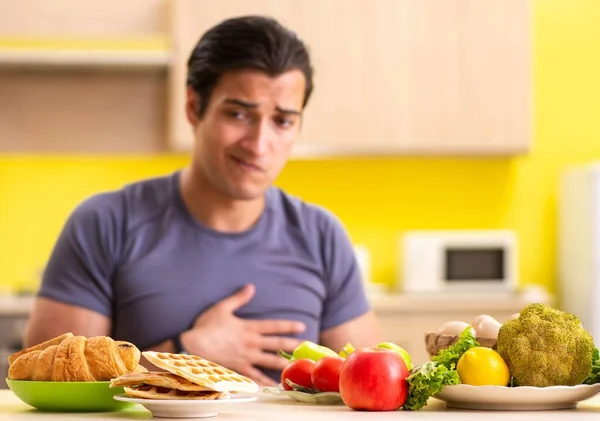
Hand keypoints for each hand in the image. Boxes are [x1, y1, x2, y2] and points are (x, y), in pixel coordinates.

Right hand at [180, 284, 305, 385]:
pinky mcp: (239, 369)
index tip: (302, 326)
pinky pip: (255, 377)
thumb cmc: (206, 326)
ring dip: (284, 364)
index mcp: (248, 328)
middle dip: (292, 345)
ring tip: (296, 366)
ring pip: (269, 361)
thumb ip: (238, 298)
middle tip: (305, 347)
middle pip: (276, 344)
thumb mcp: (222, 308)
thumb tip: (251, 286)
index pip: (273, 326)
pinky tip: (274, 386)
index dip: (288, 326)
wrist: (193, 346)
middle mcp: (251, 343)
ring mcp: (246, 357)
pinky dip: (265, 382)